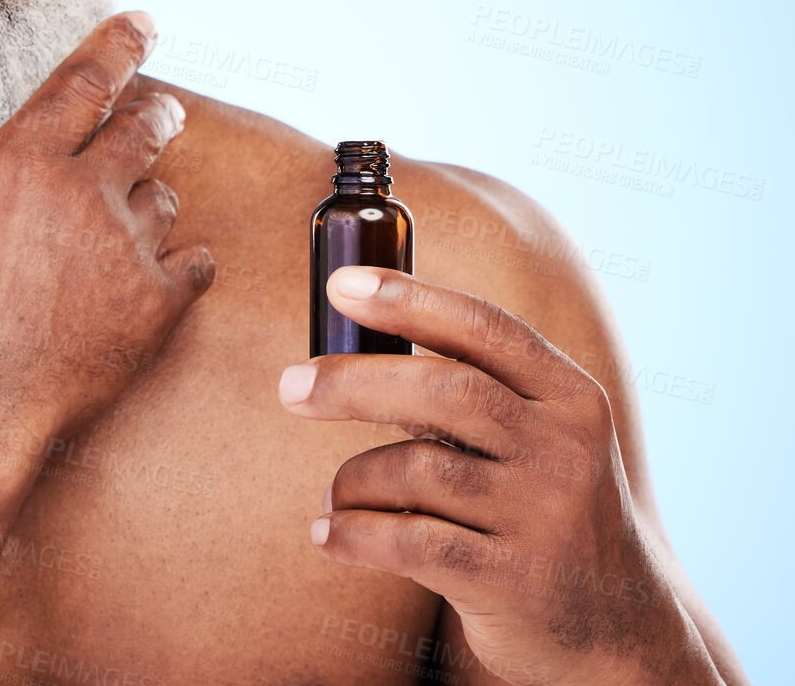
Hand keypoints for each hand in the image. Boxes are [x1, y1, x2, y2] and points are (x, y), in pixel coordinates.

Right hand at [0, 10, 214, 444]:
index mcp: (26, 159)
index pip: (87, 79)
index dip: (121, 44)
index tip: (145, 22)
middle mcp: (86, 193)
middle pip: (144, 131)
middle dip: (155, 114)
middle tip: (161, 111)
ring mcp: (126, 251)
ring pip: (165, 198)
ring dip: (155, 192)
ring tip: (144, 197)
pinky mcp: (154, 307)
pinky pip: (195, 264)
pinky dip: (186, 259)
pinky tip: (175, 264)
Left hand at [278, 266, 690, 685]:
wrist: (621, 627)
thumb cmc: (545, 507)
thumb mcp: (538, 438)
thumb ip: (470, 393)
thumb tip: (351, 348)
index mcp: (570, 397)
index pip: (484, 328)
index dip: (408, 300)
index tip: (340, 285)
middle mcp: (566, 450)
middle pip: (444, 390)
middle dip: (354, 381)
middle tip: (291, 386)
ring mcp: (546, 519)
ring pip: (417, 469)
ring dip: (354, 479)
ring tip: (336, 497)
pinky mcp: (516, 582)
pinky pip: (411, 542)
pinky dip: (355, 534)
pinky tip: (329, 536)